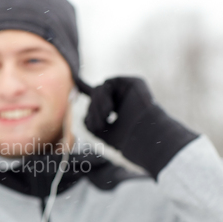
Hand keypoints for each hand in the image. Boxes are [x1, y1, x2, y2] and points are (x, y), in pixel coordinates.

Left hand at [81, 76, 197, 177]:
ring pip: (99, 89)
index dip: (87, 93)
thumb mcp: (99, 129)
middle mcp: (123, 98)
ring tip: (106, 120)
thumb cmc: (124, 139)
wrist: (145, 138)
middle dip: (92, 111)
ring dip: (96, 106)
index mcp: (118, 110)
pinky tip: (110, 111)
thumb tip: (82, 108)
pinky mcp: (134, 82)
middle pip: (95, 96)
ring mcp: (128, 90)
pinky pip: (107, 83)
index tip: (77, 86)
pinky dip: (103, 97)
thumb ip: (89, 117)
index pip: (98, 99)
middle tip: (101, 126)